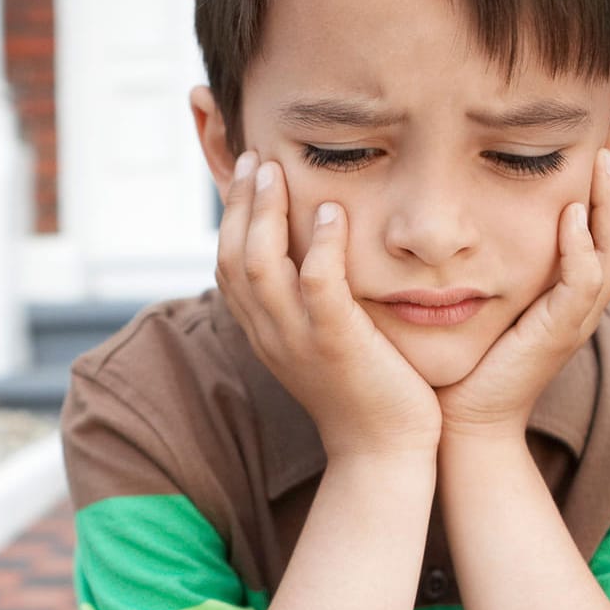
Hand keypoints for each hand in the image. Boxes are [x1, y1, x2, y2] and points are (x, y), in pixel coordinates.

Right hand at [217, 152, 440, 461]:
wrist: (382, 452)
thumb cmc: (364, 392)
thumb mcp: (322, 342)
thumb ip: (309, 302)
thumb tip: (310, 257)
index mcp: (264, 331)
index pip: (227, 263)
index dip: (230, 214)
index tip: (246, 171)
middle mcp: (270, 333)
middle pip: (233, 255)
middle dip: (239, 202)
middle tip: (255, 157)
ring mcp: (298, 339)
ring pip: (261, 264)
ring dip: (265, 212)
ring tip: (277, 170)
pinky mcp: (336, 343)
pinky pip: (317, 285)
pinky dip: (320, 245)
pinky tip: (331, 212)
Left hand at [437, 125, 609, 439]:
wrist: (463, 421)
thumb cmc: (469, 361)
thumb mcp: (492, 296)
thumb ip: (501, 258)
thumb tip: (481, 210)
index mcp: (575, 290)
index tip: (603, 139)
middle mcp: (585, 302)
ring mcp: (577, 318)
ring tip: (603, 159)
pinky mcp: (558, 334)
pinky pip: (583, 284)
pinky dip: (583, 248)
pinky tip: (572, 215)